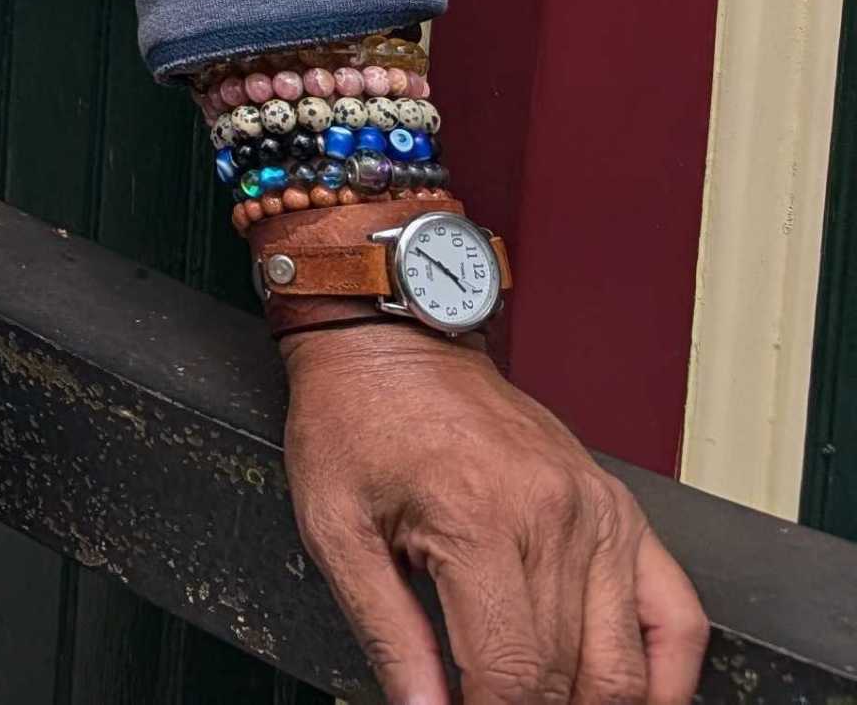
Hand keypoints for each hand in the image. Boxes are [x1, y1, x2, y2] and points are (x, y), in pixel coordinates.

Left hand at [284, 321, 705, 703]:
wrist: (390, 344)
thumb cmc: (355, 420)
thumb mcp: (334, 526)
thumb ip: (385, 632)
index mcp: (477, 521)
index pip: (511, 674)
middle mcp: (551, 518)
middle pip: (568, 676)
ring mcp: (598, 515)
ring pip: (624, 662)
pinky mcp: (620, 511)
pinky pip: (678, 617)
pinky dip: (667, 677)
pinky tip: (635, 699)